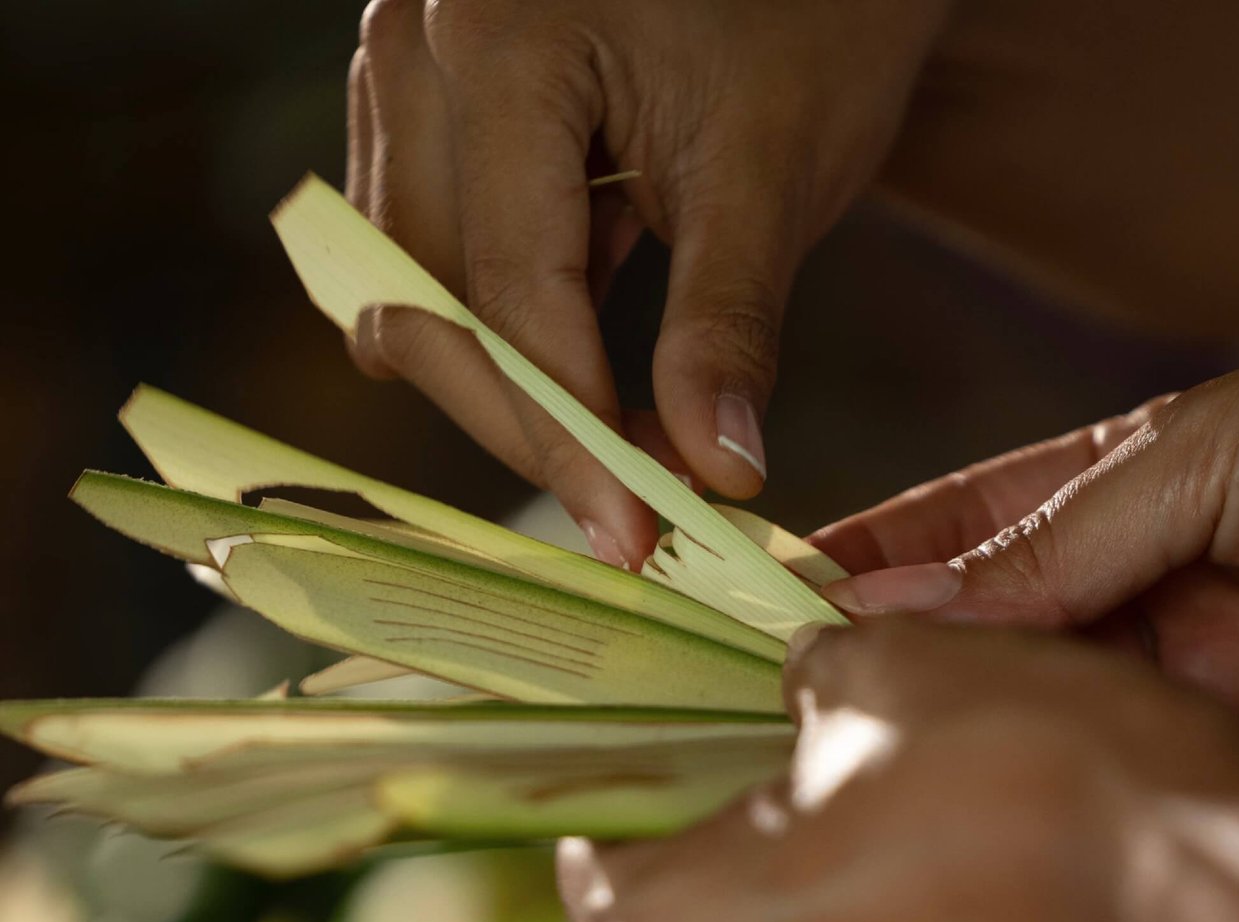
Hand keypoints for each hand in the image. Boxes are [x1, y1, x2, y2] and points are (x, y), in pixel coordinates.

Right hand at [344, 0, 951, 566]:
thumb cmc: (810, 13)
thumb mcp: (776, 171)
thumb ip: (728, 326)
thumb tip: (714, 474)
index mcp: (498, 42)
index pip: (504, 293)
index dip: (569, 434)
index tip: (637, 533)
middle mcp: (415, 48)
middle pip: (421, 304)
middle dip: (528, 425)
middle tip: (636, 513)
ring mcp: (408, 74)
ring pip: (409, 292)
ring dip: (511, 385)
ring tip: (634, 444)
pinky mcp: (432, 109)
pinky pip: (431, 254)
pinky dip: (508, 332)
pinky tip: (598, 377)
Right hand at [818, 291, 1238, 807]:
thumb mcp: (1189, 453)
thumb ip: (1050, 542)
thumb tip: (904, 602)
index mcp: (1134, 486)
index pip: (974, 524)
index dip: (880, 551)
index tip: (779, 579)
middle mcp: (1160, 585)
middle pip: (1007, 629)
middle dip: (912, 654)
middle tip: (801, 686)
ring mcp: (1215, 675)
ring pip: (1068, 712)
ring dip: (985, 727)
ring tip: (879, 747)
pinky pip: (1162, 782)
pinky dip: (1088, 790)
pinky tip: (1012, 797)